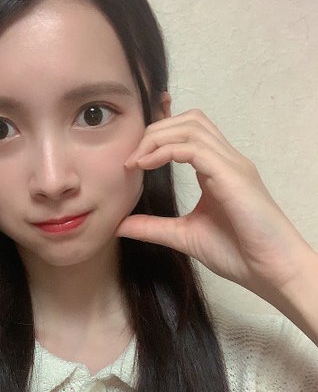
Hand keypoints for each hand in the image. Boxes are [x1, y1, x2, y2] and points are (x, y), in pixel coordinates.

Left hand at [116, 109, 313, 301]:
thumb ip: (153, 227)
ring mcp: (232, 165)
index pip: (188, 132)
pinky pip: (195, 149)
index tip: (131, 155)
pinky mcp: (232, 176)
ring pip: (191, 127)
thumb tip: (120, 225)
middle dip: (154, 131)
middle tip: (129, 158)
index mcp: (217, 169)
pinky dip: (166, 151)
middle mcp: (226, 160)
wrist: (271, 270)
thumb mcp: (184, 236)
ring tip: (135, 161)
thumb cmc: (239, 253)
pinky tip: (147, 166)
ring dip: (157, 138)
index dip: (158, 133)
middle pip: (188, 120)